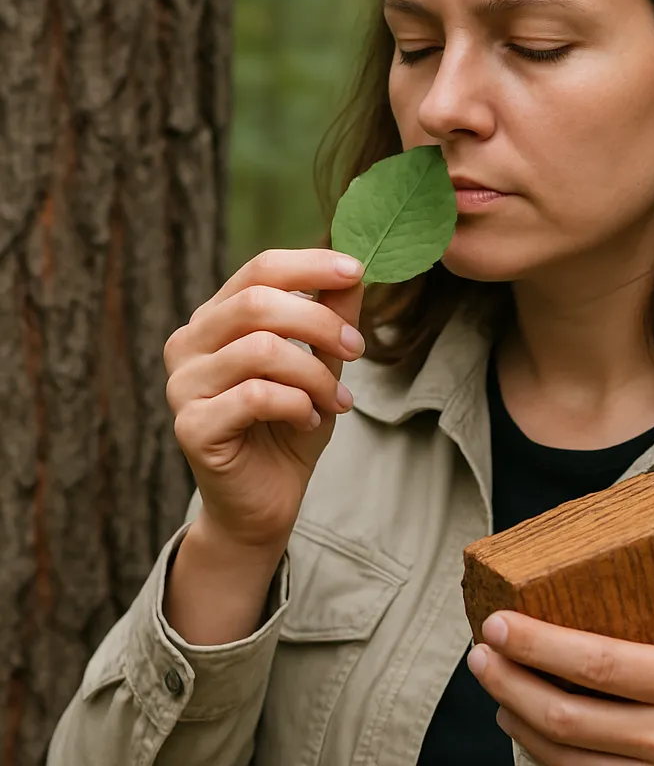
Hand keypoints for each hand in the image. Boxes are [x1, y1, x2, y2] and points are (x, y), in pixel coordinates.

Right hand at [163, 247, 365, 553]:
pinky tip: (309, 420)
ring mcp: (183, 385)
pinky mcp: (190, 426)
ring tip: (338, 400)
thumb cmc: (290, 424)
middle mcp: (189, 343)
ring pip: (260, 349)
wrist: (266, 500)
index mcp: (216, 318)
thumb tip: (354, 271)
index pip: (259, 270)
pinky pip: (255, 396)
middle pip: (258, 303)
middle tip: (357, 349)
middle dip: (321, 322)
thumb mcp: (320, 363)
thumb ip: (330, 316)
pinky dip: (297, 404)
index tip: (356, 269)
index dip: (309, 265)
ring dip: (315, 373)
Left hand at [466, 565, 653, 765]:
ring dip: (517, 719)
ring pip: (566, 761)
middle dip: (511, 682)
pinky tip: (521, 722)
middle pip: (569, 718)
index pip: (600, 664)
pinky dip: (541, 756)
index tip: (498, 622)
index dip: (540, 646)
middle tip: (479, 651)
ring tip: (491, 682)